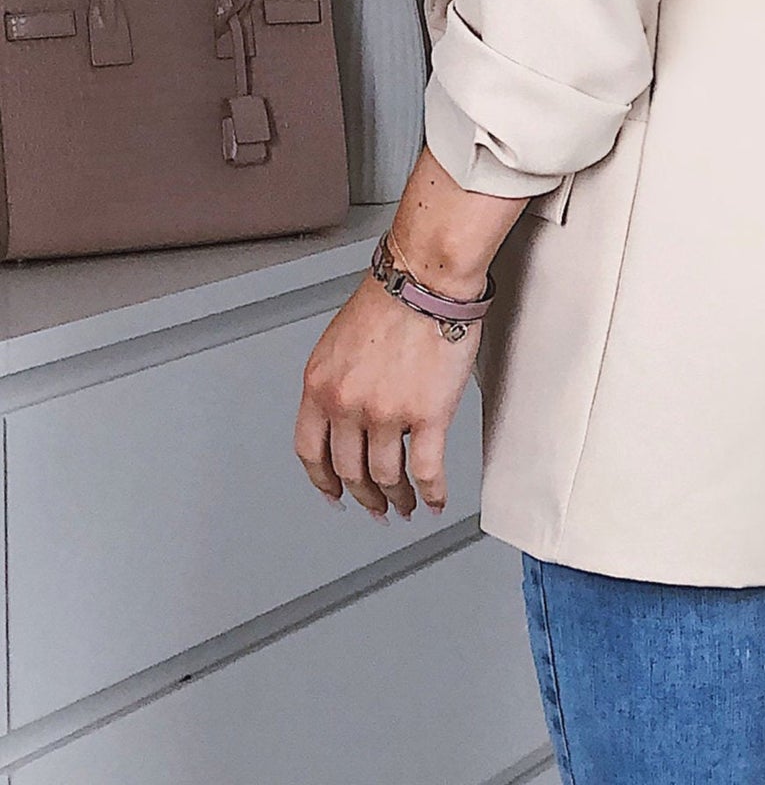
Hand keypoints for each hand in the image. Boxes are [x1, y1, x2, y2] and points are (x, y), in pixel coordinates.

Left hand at [294, 272, 477, 520]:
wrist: (427, 278)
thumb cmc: (393, 295)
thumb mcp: (340, 341)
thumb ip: (338, 381)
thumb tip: (348, 415)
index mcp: (320, 385)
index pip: (310, 450)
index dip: (322, 480)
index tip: (332, 492)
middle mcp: (347, 404)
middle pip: (348, 469)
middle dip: (362, 495)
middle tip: (374, 506)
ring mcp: (386, 413)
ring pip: (386, 476)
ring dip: (396, 498)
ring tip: (405, 505)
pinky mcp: (428, 414)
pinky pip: (427, 469)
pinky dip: (430, 493)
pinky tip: (434, 499)